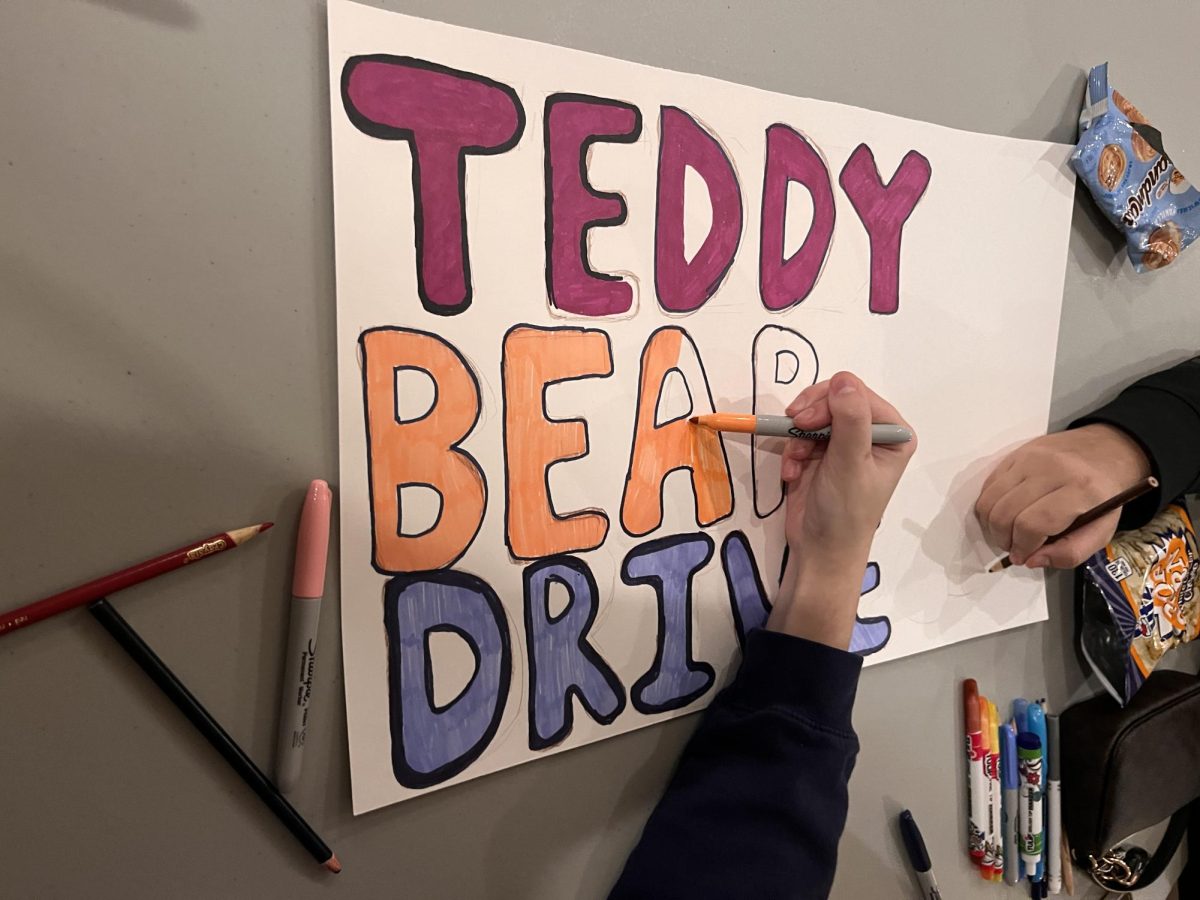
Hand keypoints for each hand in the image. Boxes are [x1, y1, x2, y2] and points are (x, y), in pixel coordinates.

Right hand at [767, 372, 916, 647]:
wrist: (820, 551)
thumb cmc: (845, 512)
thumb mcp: (850, 463)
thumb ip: (850, 420)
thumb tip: (844, 379)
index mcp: (893, 434)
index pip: (857, 394)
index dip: (828, 401)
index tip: (805, 420)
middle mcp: (873, 434)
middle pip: (834, 399)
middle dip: (810, 416)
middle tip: (793, 429)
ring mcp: (846, 443)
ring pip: (814, 415)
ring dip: (798, 436)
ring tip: (795, 461)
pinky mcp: (822, 454)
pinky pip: (801, 434)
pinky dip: (792, 450)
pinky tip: (792, 472)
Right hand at [974, 423, 1150, 567]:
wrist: (1106, 450)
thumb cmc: (1105, 495)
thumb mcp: (1103, 531)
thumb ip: (1071, 552)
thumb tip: (1031, 560)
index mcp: (1081, 489)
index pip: (1033, 524)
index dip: (1022, 547)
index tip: (1022, 557)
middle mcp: (1051, 468)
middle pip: (1006, 513)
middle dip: (1003, 539)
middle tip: (1012, 547)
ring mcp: (1029, 457)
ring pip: (990, 500)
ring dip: (991, 525)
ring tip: (1006, 533)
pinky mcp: (1016, 453)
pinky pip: (988, 485)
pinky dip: (989, 506)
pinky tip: (1004, 514)